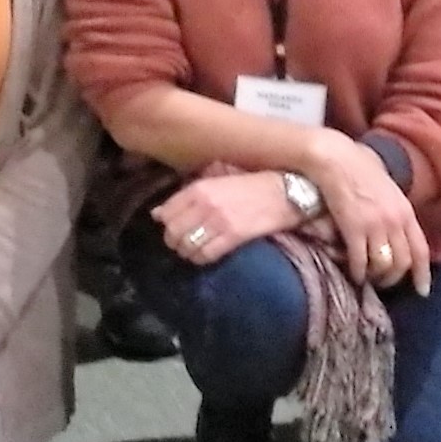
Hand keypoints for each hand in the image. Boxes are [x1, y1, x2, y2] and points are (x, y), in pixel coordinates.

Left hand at [151, 170, 303, 268]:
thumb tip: (156, 213)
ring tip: (191, 252)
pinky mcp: (234, 236)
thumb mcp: (215, 182)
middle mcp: (205, 204)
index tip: (171, 228)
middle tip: (180, 243)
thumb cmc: (249, 184)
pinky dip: (201, 259)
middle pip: (174, 231)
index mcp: (198, 188)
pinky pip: (207, 254)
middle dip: (174, 241)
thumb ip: (186, 195)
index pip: (166, 212)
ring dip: (186, 252)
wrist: (283, 191)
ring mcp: (219, 221)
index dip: (165, 225)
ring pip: (188, 245)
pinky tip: (204, 257)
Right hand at [306, 132, 432, 294]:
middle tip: (384, 282)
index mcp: (406, 211)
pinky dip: (358, 272)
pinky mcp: (353, 229)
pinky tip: (354, 275)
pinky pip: (360, 260)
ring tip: (368, 278)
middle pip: (402, 262)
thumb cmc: (359, 169)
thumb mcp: (388, 190)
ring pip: (383, 265)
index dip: (423, 274)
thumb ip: (395, 211)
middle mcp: (395, 221)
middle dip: (394, 278)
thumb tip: (395, 231)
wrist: (336, 159)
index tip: (422, 290)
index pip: (421, 250)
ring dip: (376, 277)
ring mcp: (375, 226)